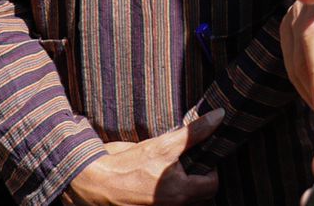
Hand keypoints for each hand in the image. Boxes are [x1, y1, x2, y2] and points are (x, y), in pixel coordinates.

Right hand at [65, 111, 222, 205]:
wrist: (95, 183)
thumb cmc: (128, 166)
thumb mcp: (163, 144)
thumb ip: (194, 133)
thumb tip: (219, 116)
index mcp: (181, 194)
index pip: (213, 185)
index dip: (211, 168)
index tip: (200, 155)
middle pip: (201, 194)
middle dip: (198, 176)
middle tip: (188, 160)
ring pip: (186, 198)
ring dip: (184, 182)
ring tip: (172, 167)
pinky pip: (170, 200)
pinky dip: (170, 189)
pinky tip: (158, 176)